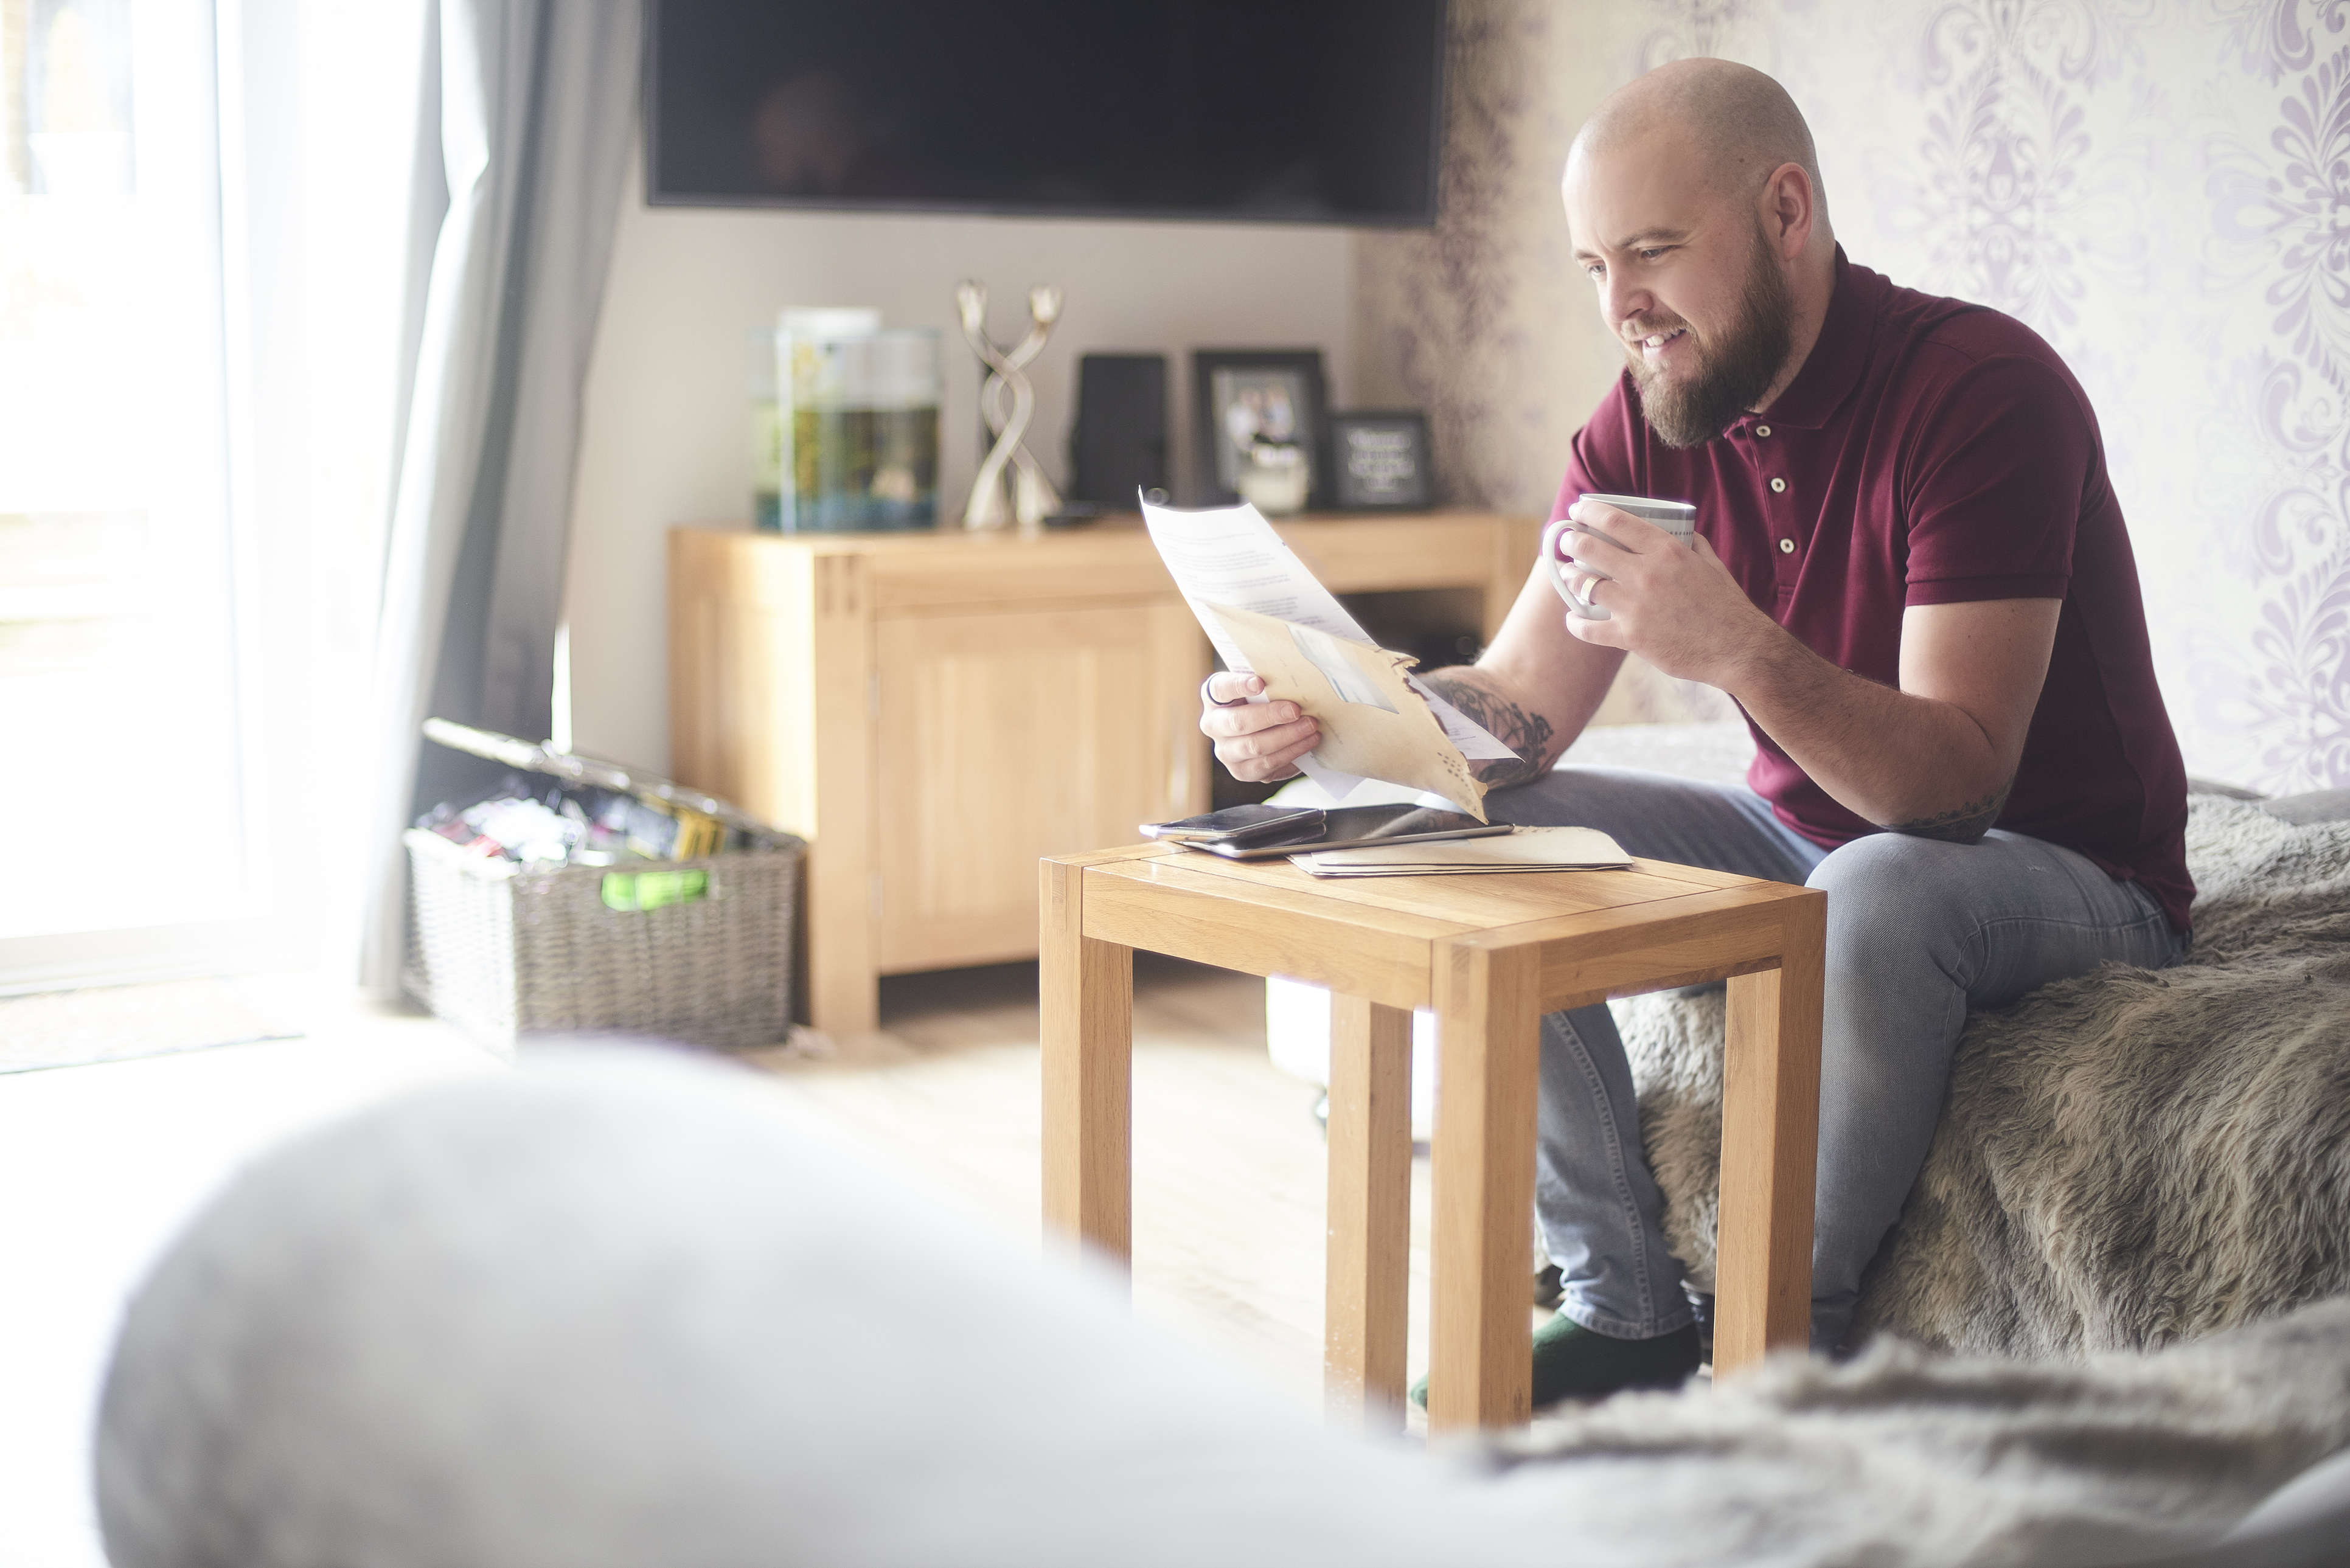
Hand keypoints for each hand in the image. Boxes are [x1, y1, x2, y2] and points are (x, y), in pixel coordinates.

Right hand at [1199, 672, 1318, 782]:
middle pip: (1238, 723)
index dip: (1239, 685)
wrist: (1262, 728)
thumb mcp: (1259, 686)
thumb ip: (1268, 681)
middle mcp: (1213, 726)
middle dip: (1270, 716)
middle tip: (1295, 710)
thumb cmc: (1262, 700)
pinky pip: (1267, 766)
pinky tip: (1307, 743)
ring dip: (1287, 737)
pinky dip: (1291, 754)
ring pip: (1254, 747)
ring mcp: (1226, 752)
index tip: (1260, 682)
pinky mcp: (1241, 771)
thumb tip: (1295, 678)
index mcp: (1214, 699)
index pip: (1220, 689)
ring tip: (1310, 727)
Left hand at [1557, 499, 1768, 682]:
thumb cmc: (1727, 606)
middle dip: (1570, 541)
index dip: (1589, 512)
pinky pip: (1590, 628)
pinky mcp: (1631, 637)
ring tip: (1567, 575)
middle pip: (1590, 549)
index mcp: (1666, 550)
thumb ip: (1693, 545)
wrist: (1738, 648)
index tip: (1576, 510)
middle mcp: (1646, 574)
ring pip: (1585, 585)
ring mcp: (1635, 606)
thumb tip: (1682, 532)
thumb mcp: (1712, 564)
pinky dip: (1576, 623)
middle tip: (1565, 541)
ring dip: (1570, 578)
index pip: (1615, 521)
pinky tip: (1572, 619)